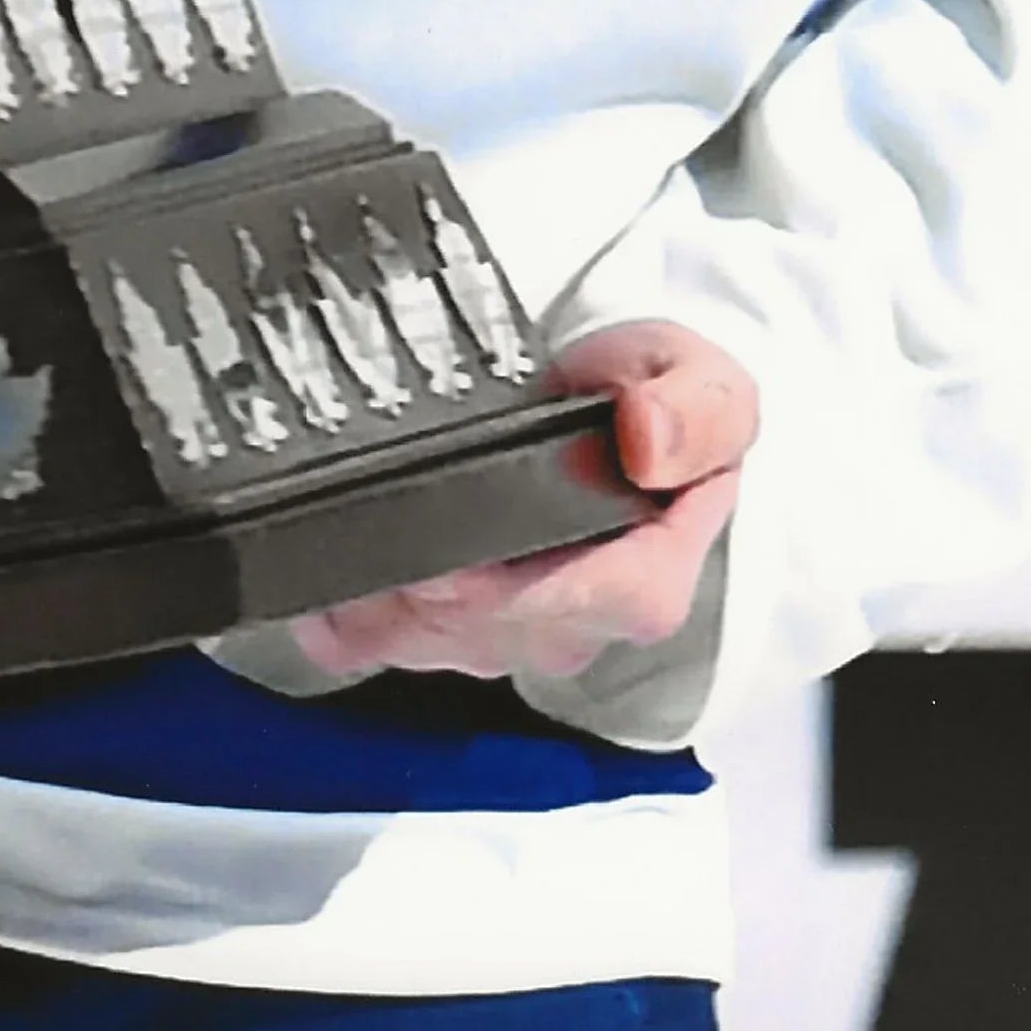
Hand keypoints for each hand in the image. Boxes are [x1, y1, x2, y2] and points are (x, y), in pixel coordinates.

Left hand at [276, 320, 755, 689]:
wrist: (616, 404)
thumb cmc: (657, 398)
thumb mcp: (705, 384)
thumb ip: (697, 411)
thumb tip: (647, 440)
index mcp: (649, 578)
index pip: (581, 605)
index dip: (509, 591)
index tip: (449, 564)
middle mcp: (581, 625)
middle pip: (491, 632)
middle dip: (426, 596)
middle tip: (369, 544)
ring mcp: (516, 638)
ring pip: (434, 643)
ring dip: (383, 607)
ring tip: (342, 553)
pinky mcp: (462, 633)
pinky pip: (391, 647)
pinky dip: (348, 622)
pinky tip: (324, 592)